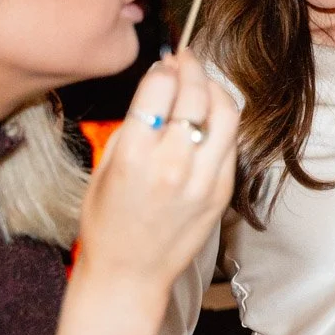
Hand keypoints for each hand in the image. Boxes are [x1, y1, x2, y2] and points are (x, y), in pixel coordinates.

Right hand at [72, 47, 237, 302]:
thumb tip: (157, 87)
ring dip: (215, 89)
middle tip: (186, 60)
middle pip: (196, 94)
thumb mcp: (104, 169)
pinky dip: (222, 122)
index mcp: (135, 156)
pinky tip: (210, 117)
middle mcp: (173, 164)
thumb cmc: (107, 223)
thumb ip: (133, 126)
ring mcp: (203, 179)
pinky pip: (230, 142)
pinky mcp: (222, 191)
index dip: (164, 69)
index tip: (164, 63)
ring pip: (226, 113)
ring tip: (203, 83)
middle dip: (192, 68)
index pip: (161, 88)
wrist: (129, 274)